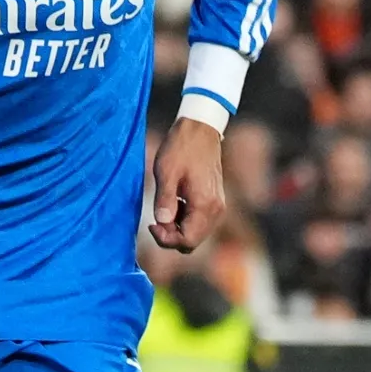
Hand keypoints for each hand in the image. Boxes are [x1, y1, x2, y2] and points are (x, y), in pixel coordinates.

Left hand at [150, 119, 225, 251]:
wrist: (200, 129)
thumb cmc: (181, 147)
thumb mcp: (166, 172)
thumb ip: (165, 200)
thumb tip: (161, 222)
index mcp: (205, 205)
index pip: (187, 241)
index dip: (166, 239)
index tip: (152, 224)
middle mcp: (216, 210)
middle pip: (192, 242)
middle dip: (171, 236)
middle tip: (156, 218)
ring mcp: (218, 206)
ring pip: (196, 234)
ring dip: (178, 228)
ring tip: (165, 206)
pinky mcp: (215, 201)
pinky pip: (199, 222)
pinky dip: (185, 219)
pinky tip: (175, 202)